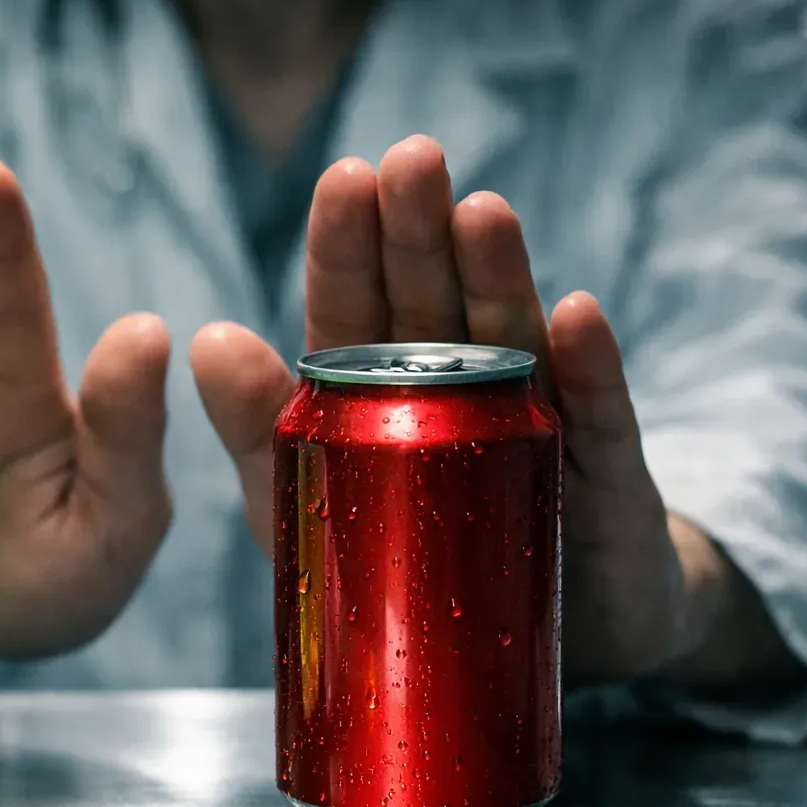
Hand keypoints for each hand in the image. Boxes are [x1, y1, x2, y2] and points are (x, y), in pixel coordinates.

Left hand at [191, 135, 697, 684]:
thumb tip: (209, 334)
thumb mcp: (310, 505)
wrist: (542, 646)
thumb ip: (259, 429)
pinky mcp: (598, 478)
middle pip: (434, 303)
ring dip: (498, 278)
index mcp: (380, 390)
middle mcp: (458, 389)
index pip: (358, 307)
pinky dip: (588, 369)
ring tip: (482, 212)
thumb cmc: (409, 565)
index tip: (343, 178)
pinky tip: (577, 314)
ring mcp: (534, 423)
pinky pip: (595, 420)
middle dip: (420, 233)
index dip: (349, 246)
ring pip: (514, 342)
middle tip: (412, 159)